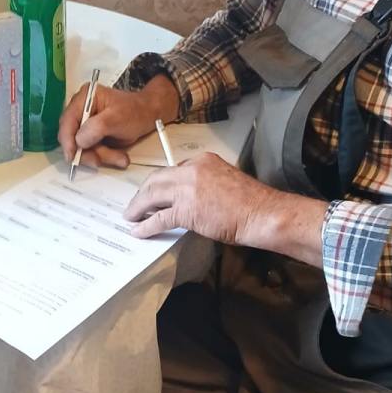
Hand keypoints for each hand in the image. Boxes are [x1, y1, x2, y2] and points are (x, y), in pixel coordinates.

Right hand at [58, 75, 179, 169]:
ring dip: (100, 156)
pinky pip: (92, 151)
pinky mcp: (93, 136)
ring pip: (83, 148)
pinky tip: (118, 156)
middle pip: (73, 137)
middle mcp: (82, 110)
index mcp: (85, 98)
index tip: (73, 155)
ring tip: (118, 157)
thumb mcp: (117, 118)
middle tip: (100, 159)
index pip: (67, 121)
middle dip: (88, 151)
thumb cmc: (136, 111)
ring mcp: (87, 124)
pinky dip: (105, 156)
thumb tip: (79, 140)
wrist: (149, 116)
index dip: (67, 140)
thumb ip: (96, 128)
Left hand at [124, 152, 326, 267]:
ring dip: (138, 207)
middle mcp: (191, 169)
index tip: (153, 192)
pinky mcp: (186, 210)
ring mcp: (187, 189)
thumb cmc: (251, 202)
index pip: (173, 169)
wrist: (261, 213)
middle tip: (134, 204)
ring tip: (130, 216)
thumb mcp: (225, 180)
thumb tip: (192, 196)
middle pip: (157, 179)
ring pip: (152, 195)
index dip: (160, 183)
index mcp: (202, 160)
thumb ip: (206, 182)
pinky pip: (159, 218)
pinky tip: (138, 231)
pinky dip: (145, 225)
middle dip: (143, 192)